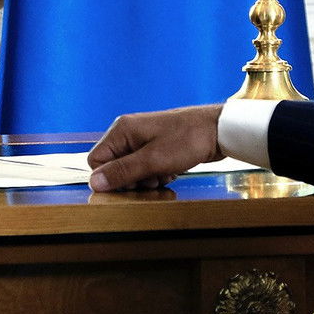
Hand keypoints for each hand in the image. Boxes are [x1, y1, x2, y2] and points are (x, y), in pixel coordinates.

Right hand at [87, 104, 223, 191]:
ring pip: (131, 170)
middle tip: (152, 179)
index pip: (96, 160)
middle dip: (131, 179)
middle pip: (114, 166)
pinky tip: (171, 171)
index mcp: (122, 130)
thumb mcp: (153, 160)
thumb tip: (94, 183)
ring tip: (164, 174)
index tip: (131, 183)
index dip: (111, 177)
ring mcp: (143, 140)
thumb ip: (122, 172)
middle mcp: (129, 133)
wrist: (218, 130)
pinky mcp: (156, 147)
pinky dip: (156, 174)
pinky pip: (146, 168)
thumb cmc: (187, 140)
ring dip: (146, 179)